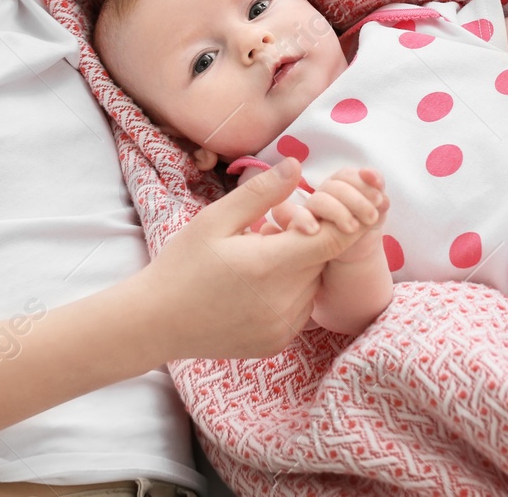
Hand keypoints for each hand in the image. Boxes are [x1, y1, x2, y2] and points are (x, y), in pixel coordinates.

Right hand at [138, 158, 373, 359]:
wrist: (156, 323)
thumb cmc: (182, 265)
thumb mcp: (215, 220)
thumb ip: (261, 193)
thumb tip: (298, 165)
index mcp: (270, 265)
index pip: (333, 239)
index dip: (349, 218)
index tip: (351, 204)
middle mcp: (285, 301)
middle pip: (321, 259)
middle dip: (307, 241)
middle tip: (265, 235)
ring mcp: (284, 326)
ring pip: (313, 283)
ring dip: (299, 268)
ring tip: (255, 264)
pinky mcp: (279, 342)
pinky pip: (301, 308)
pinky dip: (289, 293)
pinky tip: (254, 289)